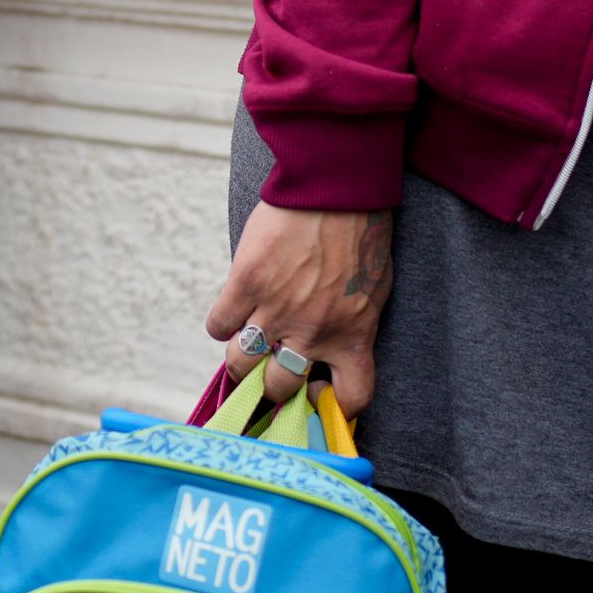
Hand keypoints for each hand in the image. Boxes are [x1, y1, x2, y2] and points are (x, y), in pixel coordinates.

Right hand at [206, 201, 396, 413]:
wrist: (337, 186)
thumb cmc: (362, 232)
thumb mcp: (373, 289)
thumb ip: (353, 323)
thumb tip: (335, 344)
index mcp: (353, 336)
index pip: (351, 399)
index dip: (333, 406)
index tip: (320, 392)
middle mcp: (313, 333)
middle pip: (279, 388)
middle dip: (272, 385)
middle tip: (269, 369)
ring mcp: (276, 310)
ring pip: (241, 364)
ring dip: (241, 360)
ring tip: (247, 346)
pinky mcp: (246, 283)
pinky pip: (218, 325)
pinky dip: (221, 323)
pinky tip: (233, 311)